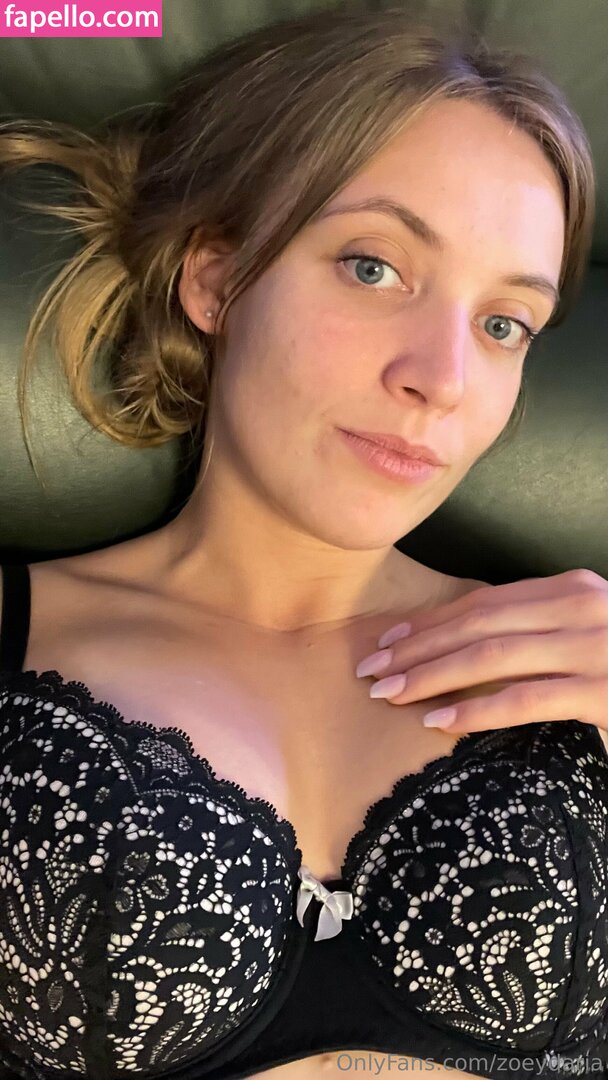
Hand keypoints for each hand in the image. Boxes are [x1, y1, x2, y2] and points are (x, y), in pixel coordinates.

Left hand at [355, 569, 607, 733]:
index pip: (481, 601)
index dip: (427, 623)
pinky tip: (441, 722)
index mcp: (570, 588)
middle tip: (369, 672)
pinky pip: (527, 698)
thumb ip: (535, 629)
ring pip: (492, 656)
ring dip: (432, 675)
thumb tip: (464, 642)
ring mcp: (594, 647)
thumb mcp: (581, 633)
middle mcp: (581, 607)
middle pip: (476, 624)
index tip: (386, 643)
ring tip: (390, 695)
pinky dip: (478, 708)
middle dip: (416, 649)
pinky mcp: (604, 691)